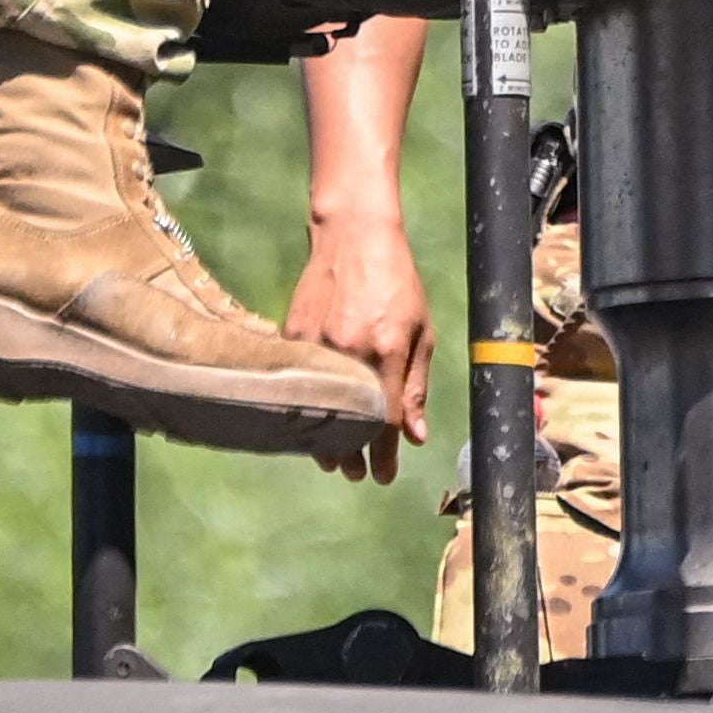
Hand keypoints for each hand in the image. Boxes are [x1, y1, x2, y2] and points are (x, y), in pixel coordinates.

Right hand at [283, 208, 433, 483]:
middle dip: (350, 457)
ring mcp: (315, 344)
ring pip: (314, 409)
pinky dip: (305, 405)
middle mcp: (348, 352)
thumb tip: (415, 436)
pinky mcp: (291, 336)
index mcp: (386, 350)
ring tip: (333, 459)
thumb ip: (415, 385)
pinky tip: (311, 418)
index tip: (384, 476)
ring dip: (323, 440)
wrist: (354, 236)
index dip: (384, 456)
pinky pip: (297, 383)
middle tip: (356, 474)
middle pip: (344, 424)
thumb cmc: (396, 282)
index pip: (384, 422)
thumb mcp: (421, 331)